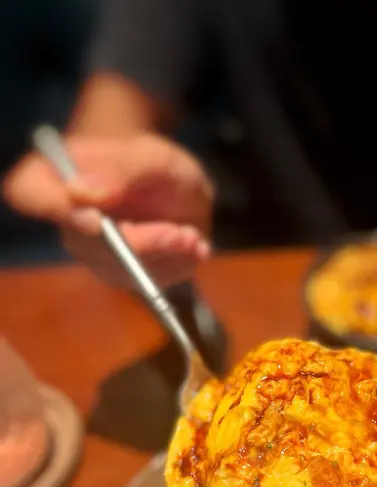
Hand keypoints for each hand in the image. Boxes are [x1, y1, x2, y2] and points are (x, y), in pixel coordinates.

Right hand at [3, 133, 213, 288]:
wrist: (182, 191)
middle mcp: (70, 221)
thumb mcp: (152, 157)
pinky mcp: (124, 275)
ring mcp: (95, 254)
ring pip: (120, 270)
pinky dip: (175, 266)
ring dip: (164, 256)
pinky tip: (192, 246)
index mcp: (58, 177)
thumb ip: (120, 170)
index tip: (97, 218)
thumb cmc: (157, 167)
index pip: (28, 192)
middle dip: (138, 243)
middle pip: (86, 245)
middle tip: (179, 232)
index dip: (53, 207)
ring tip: (191, 236)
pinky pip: (145, 282)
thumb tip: (80, 194)